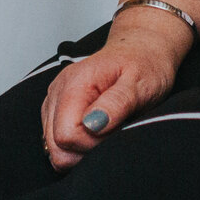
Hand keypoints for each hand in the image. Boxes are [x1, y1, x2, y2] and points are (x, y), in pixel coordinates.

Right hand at [37, 11, 189, 171]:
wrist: (141, 50)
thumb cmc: (144, 65)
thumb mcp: (141, 83)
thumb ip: (117, 103)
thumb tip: (92, 125)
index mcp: (74, 83)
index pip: (66, 136)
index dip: (93, 143)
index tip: (116, 130)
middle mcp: (58, 92)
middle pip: (57, 146)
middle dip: (87, 149)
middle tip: (114, 130)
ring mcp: (55, 102)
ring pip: (56, 149)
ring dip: (83, 148)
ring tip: (108, 128)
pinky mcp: (57, 111)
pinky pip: (59, 144)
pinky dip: (79, 145)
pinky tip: (99, 130)